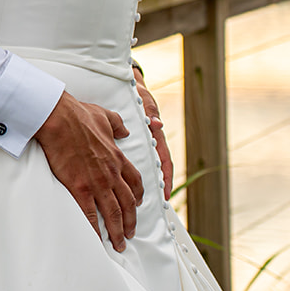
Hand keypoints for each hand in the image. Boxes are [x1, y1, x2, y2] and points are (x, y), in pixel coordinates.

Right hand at [35, 91, 143, 250]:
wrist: (59, 118)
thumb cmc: (78, 115)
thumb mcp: (105, 116)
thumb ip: (117, 124)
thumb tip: (124, 129)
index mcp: (117, 158)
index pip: (135, 182)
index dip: (138, 196)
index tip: (138, 204)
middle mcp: (111, 173)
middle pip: (127, 203)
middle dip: (131, 221)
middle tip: (130, 233)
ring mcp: (97, 183)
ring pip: (113, 213)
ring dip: (118, 230)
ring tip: (119, 243)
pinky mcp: (80, 188)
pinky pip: (90, 215)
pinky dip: (95, 230)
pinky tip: (97, 239)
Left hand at [135, 73, 173, 197]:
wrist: (130, 85)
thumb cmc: (139, 94)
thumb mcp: (146, 101)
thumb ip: (151, 112)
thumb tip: (156, 124)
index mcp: (156, 135)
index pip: (164, 160)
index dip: (165, 178)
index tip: (165, 193)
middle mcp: (150, 142)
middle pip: (155, 169)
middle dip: (155, 188)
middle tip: (153, 205)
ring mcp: (141, 143)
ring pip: (143, 167)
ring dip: (141, 184)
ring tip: (137, 202)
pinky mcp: (130, 142)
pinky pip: (130, 160)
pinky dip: (129, 173)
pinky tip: (123, 186)